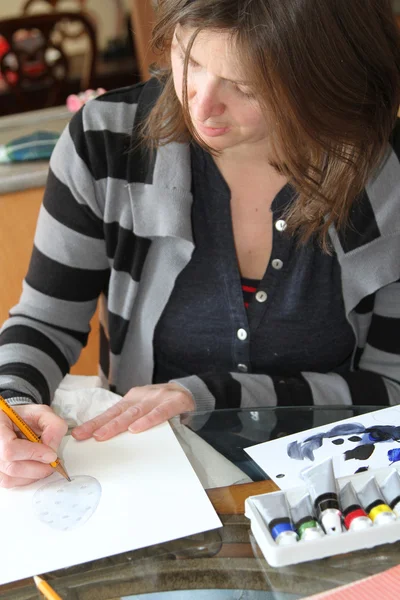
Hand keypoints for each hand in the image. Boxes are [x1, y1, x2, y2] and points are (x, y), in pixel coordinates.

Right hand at [0, 404, 67, 487]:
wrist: (14, 423)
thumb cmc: (25, 418)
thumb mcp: (42, 413)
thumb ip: (53, 425)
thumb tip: (52, 447)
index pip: (10, 448)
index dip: (33, 454)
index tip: (51, 455)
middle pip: (11, 467)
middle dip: (37, 468)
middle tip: (52, 462)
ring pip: (10, 479)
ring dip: (32, 475)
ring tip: (42, 463)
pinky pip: (9, 483)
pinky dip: (25, 479)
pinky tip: (33, 468)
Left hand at [71, 383, 194, 441]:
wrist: (191, 391)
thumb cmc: (163, 403)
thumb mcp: (144, 407)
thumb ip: (130, 418)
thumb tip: (106, 436)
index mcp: (133, 398)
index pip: (110, 412)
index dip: (95, 423)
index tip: (79, 434)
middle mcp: (142, 396)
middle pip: (118, 413)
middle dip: (100, 425)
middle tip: (86, 436)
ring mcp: (158, 398)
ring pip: (135, 412)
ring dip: (118, 424)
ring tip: (104, 434)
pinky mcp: (174, 402)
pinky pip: (160, 413)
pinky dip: (147, 420)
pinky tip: (136, 429)